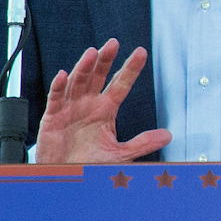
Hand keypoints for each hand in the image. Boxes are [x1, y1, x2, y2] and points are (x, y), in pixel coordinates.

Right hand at [35, 41, 170, 164]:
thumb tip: (168, 136)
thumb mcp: (120, 154)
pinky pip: (55, 99)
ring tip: (93, 53)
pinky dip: (58, 87)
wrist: (66, 176)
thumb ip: (143, 143)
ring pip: (78, 82)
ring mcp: (70, 108)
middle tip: (113, 44)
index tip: (141, 53)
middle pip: (98, 76)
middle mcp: (89, 104)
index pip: (121, 84)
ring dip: (84, 67)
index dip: (130, 68)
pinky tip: (63, 75)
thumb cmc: (89, 162)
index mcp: (106, 110)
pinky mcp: (52, 117)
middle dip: (105, 60)